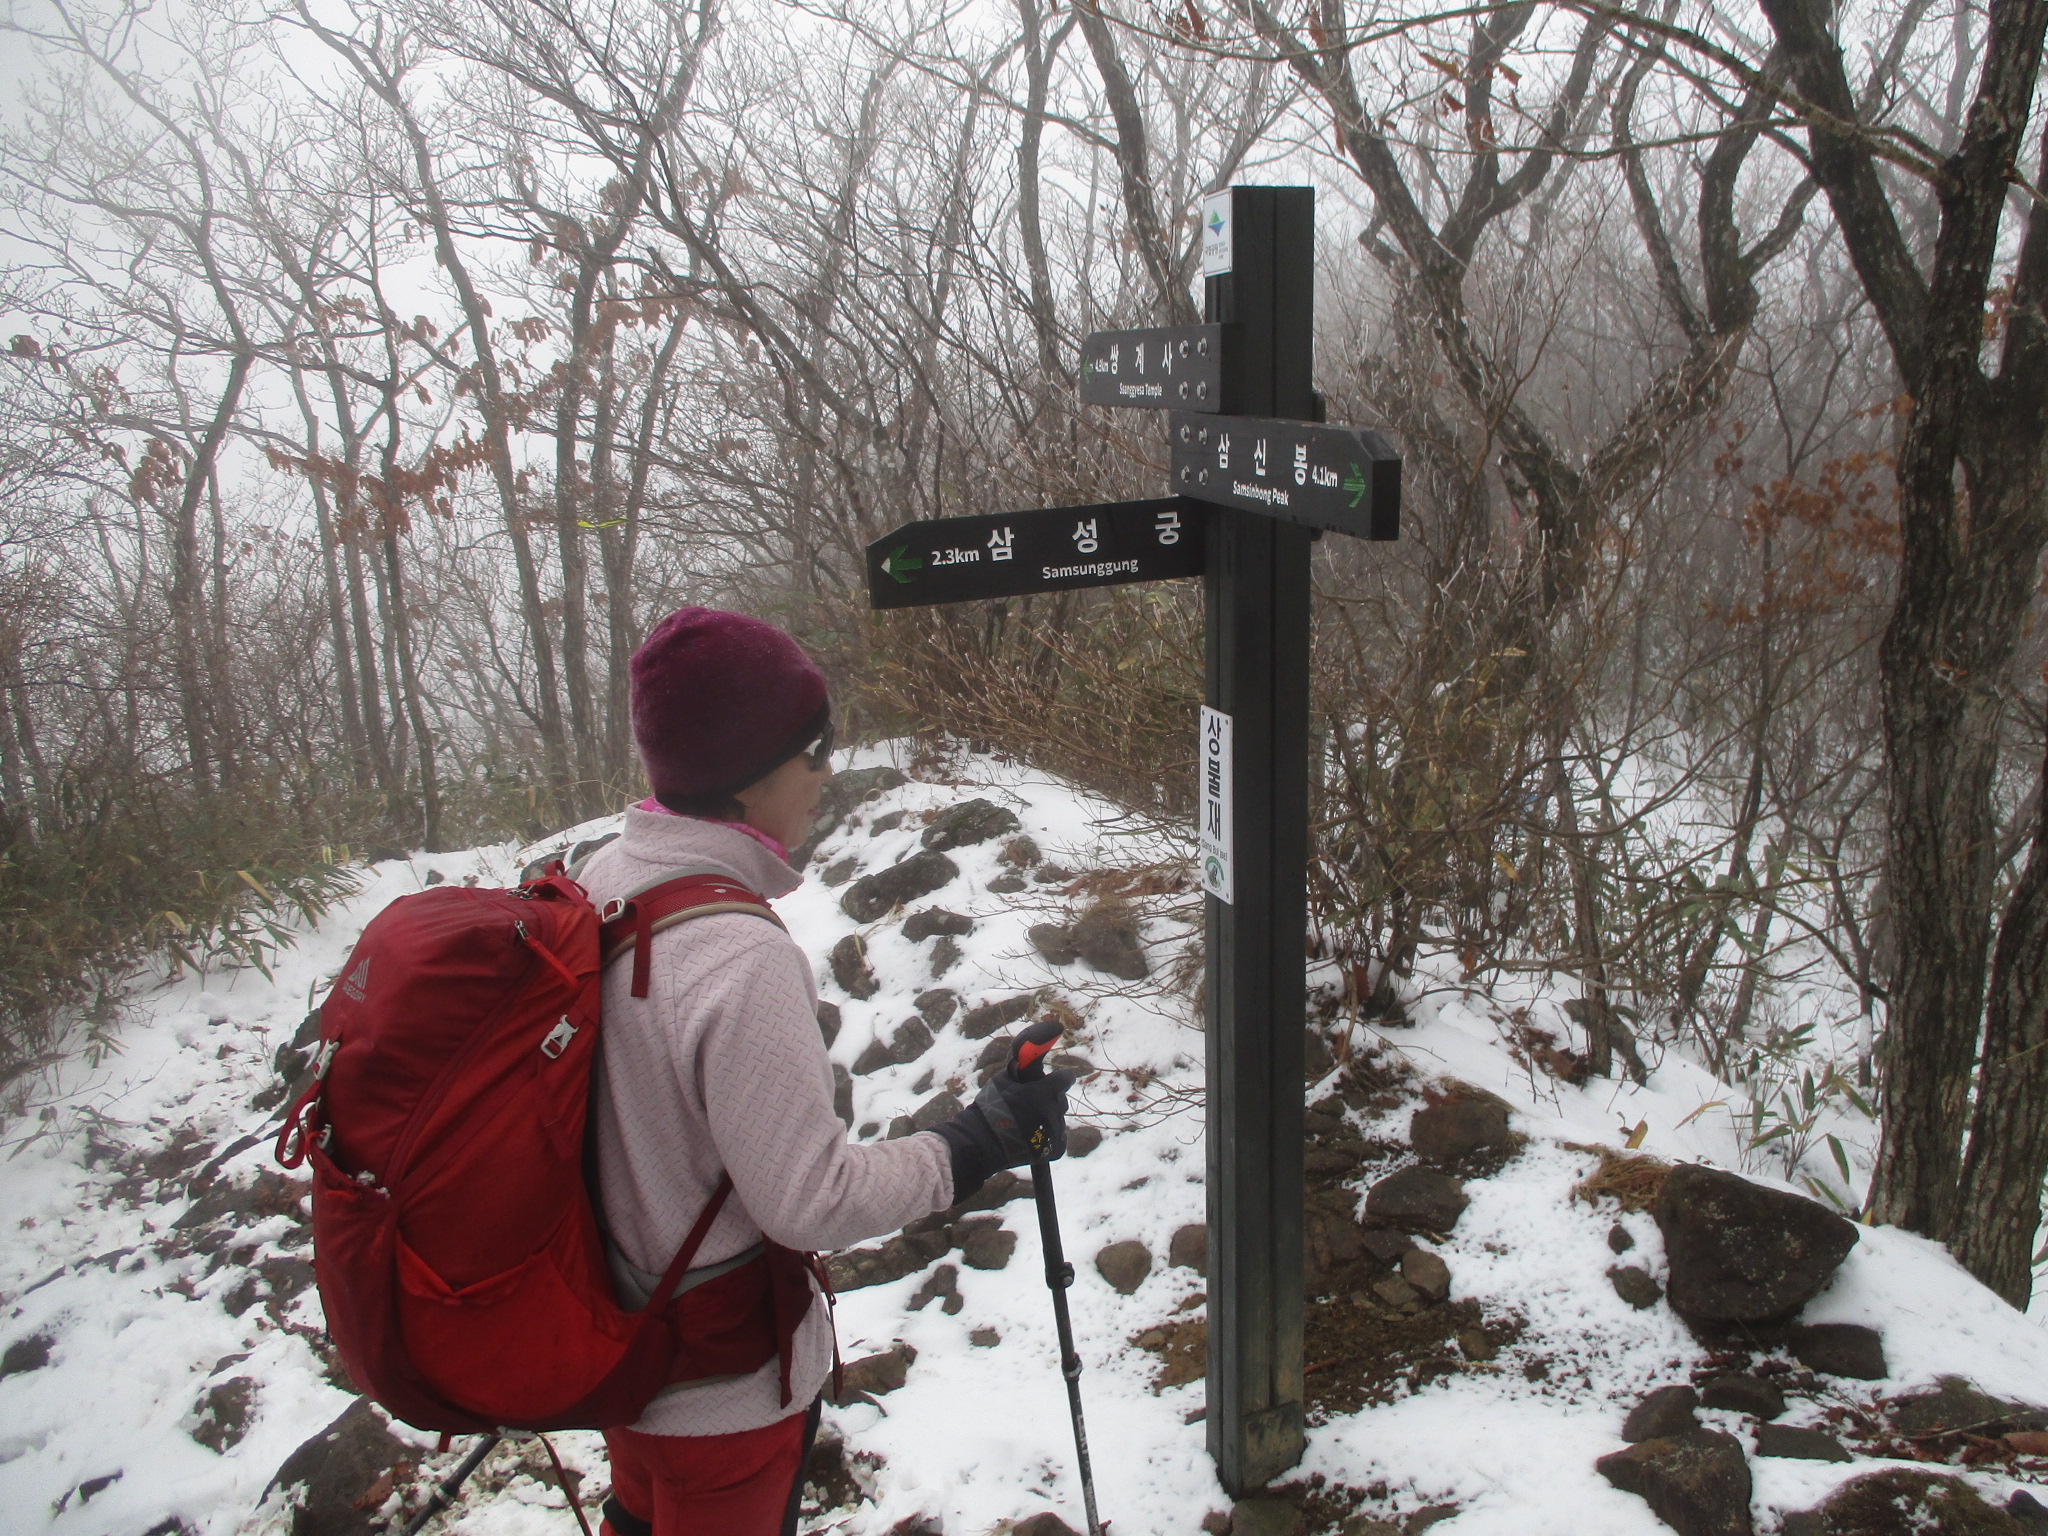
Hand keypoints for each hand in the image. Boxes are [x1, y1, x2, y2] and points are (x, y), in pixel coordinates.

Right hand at [928, 1041, 1073, 1200]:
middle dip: (1050, 1099)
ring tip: (1026, 1123)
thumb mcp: (1004, 1078)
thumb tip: (1035, 1042)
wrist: (982, 1142)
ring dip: (1047, 1118)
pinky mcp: (1055, 1149)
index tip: (1059, 1078)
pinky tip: (1031, 1136)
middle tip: (1032, 1103)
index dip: (1062, 1078)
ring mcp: (1054, 1132)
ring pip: (1058, 1119)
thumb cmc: (990, 1107)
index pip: (1066, 1079)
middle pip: (1061, 1100)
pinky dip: (1048, 1137)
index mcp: (1042, 1092)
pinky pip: (1058, 1138)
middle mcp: (1051, 1112)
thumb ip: (1023, 1063)